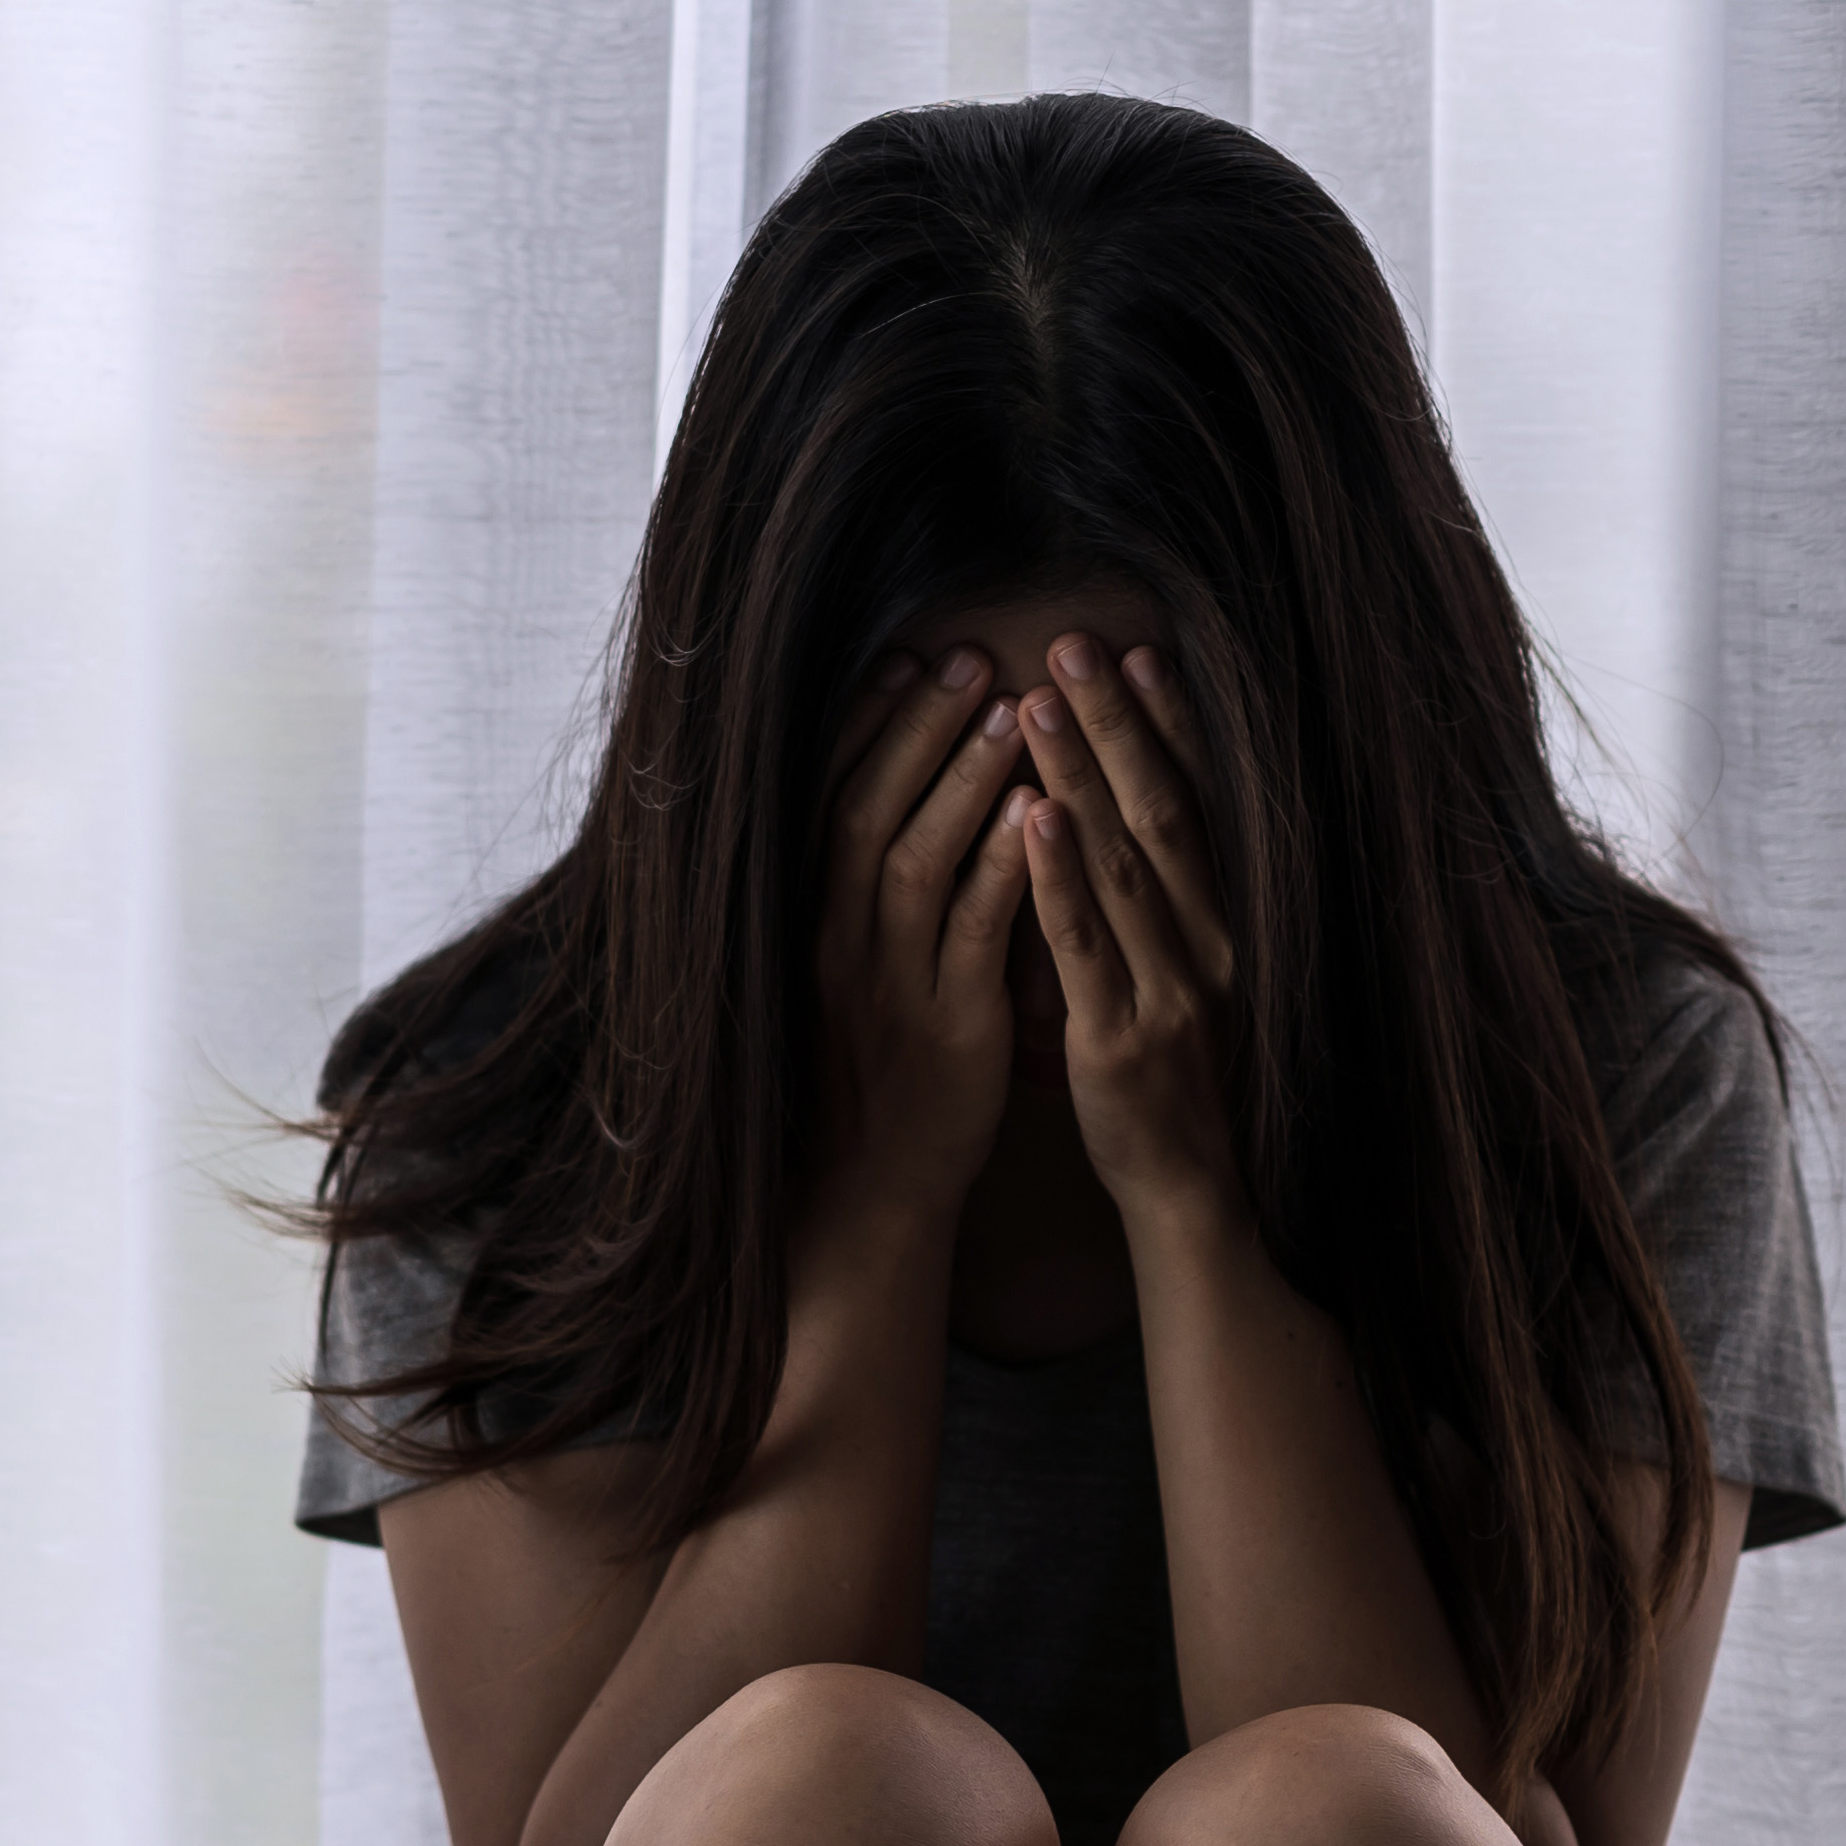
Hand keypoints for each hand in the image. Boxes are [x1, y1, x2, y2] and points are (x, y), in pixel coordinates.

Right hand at [803, 647, 1040, 1260]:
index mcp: (809, 919)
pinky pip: (971, 937)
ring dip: (960, 782)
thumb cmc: (869, 1065)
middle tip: (967, 657)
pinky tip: (1035, 817)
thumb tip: (899, 789)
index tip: (908, 656)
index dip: (869, 724)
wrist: (868, 1189)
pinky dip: (1001, 871)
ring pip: (912, 862)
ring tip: (1009, 712)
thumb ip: (864, 886)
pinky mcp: (945, 1030)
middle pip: (865, 811)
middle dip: (916, 730)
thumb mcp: (848, 966)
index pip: (828, 797)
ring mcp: (887, 986)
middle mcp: (836, 943)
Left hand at [1008, 637, 1245, 1228]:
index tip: (1134, 652)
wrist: (1190, 1188)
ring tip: (1036, 701)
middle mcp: (1209, 942)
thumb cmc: (1172, 1072)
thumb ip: (1161, 896)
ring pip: (1124, 864)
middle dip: (1117, 724)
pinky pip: (1084, 945)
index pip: (1195, 802)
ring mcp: (1169, 989)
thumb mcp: (1185, 972)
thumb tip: (1121, 804)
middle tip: (1073, 644)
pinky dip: (1058, 877)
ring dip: (1081, 776)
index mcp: (1224, 922)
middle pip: (1162, 812)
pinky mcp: (1119, 1038)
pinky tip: (1031, 816)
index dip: (1168, 725)